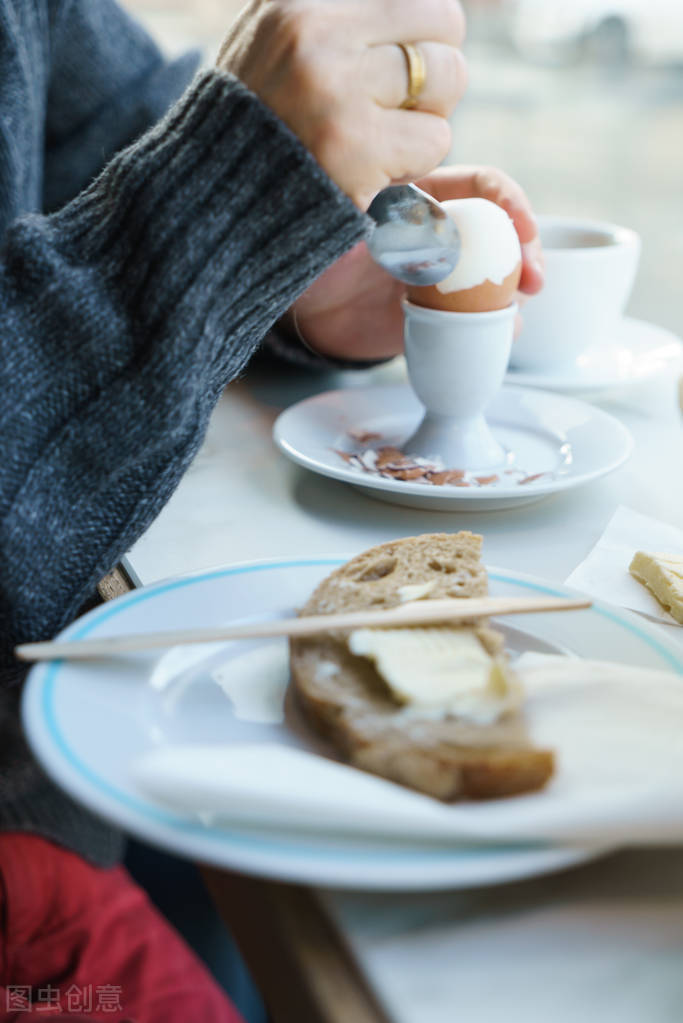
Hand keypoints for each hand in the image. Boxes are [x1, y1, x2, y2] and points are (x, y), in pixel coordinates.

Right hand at [217, 0, 466, 209]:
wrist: (210, 205)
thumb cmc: (256, 127)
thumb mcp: (275, 42)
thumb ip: (334, 16)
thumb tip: (416, 10)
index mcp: (300, 1)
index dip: (420, 31)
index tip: (394, 65)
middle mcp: (317, 34)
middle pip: (444, 22)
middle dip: (434, 70)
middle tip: (396, 106)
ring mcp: (337, 91)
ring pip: (448, 78)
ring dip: (428, 118)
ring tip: (381, 138)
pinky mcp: (356, 148)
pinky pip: (435, 139)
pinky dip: (415, 162)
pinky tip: (372, 170)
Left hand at [289, 164, 543, 360]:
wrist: (306, 310)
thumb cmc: (318, 255)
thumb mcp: (345, 231)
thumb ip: (381, 226)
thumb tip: (420, 237)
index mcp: (422, 197)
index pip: (478, 186)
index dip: (506, 200)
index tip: (523, 225)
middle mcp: (444, 234)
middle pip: (501, 233)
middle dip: (526, 251)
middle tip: (532, 278)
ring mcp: (447, 277)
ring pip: (498, 277)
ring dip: (517, 293)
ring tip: (516, 312)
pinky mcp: (443, 317)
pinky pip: (479, 321)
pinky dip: (496, 328)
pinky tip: (503, 334)